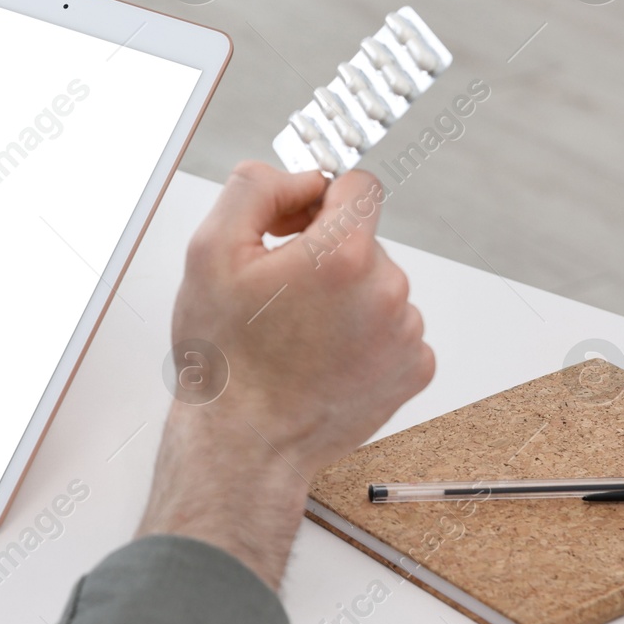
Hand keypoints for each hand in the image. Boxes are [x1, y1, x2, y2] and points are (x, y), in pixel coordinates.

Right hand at [136, 164, 432, 587]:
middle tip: (280, 294)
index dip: (320, 199)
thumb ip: (255, 188)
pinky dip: (362, 337)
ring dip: (344, 298)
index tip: (298, 225)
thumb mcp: (209, 251)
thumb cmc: (226, 360)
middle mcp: (386, 291)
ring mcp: (405, 334)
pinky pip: (392, 329)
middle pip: (364, 239)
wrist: (245, 443)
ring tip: (299, 335)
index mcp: (341, 256)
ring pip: (378, 285)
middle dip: (326, 255)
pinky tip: (323, 358)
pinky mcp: (414, 369)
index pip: (359, 185)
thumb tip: (299, 180)